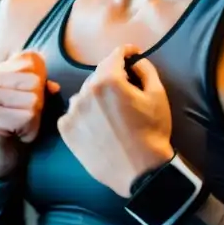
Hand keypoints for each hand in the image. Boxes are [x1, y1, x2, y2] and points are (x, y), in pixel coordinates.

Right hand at [0, 51, 59, 179]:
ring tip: (20, 127)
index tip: (27, 101)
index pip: (32, 61)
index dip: (40, 83)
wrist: (2, 159)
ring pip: (33, 100)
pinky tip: (17, 135)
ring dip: (34, 119)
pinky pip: (27, 117)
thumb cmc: (19, 126)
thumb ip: (44, 86)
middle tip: (24, 117)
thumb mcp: (33, 100)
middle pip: (34, 81)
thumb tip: (54, 87)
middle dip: (38, 103)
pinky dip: (30, 130)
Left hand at [58, 45, 174, 197]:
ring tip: (111, 114)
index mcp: (108, 80)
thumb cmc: (152, 133)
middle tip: (126, 90)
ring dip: (96, 97)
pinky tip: (98, 126)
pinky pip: (73, 114)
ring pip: (85, 95)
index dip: (126, 51)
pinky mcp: (66, 130)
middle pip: (99, 75)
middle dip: (112, 78)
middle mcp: (85, 92)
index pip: (114, 55)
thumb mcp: (158, 96)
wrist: (140, 173)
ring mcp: (73, 112)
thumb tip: (134, 61)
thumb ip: (146, 70)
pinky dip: (84, 115)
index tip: (131, 53)